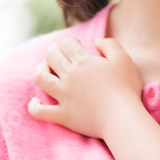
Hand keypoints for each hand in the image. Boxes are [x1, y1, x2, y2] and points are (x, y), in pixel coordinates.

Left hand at [28, 37, 142, 139]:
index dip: (70, 42)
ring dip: (40, 70)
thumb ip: (110, 44)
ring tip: (47, 69)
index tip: (78, 46)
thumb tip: (96, 41)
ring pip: (40, 78)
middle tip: (63, 54)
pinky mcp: (63, 115)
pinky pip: (40, 112)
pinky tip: (35, 102)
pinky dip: (34, 106)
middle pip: (51, 56)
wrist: (122, 118)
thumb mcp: (123, 59)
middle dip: (55, 50)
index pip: (66, 44)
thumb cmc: (125, 88)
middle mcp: (69, 76)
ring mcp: (63, 96)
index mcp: (84, 61)